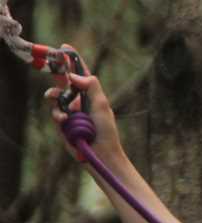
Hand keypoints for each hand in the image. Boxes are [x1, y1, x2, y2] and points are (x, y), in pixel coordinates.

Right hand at [43, 47, 124, 163]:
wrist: (101, 153)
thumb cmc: (106, 131)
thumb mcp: (102, 104)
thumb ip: (91, 86)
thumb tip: (73, 75)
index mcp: (91, 96)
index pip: (81, 75)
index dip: (73, 62)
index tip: (65, 47)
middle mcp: (79, 102)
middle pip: (63, 83)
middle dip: (56, 74)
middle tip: (52, 66)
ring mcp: (70, 113)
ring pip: (55, 98)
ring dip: (55, 98)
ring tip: (59, 102)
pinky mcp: (63, 126)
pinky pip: (55, 114)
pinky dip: (58, 116)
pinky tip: (64, 120)